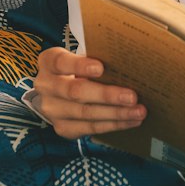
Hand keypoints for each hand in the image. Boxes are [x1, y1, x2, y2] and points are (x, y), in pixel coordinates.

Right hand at [32, 47, 146, 139]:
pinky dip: (113, 124)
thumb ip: (96, 57)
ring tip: (138, 111)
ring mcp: (52, 110)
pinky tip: (131, 120)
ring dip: (116, 113)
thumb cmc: (77, 67)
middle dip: (106, 95)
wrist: (58, 90)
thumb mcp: (80, 57)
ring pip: (85, 113)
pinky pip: (90, 128)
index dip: (80, 66)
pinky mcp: (62, 128)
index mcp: (49, 62)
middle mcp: (46, 86)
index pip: (61, 62)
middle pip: (75, 92)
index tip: (101, 68)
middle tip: (132, 96)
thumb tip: (128, 64)